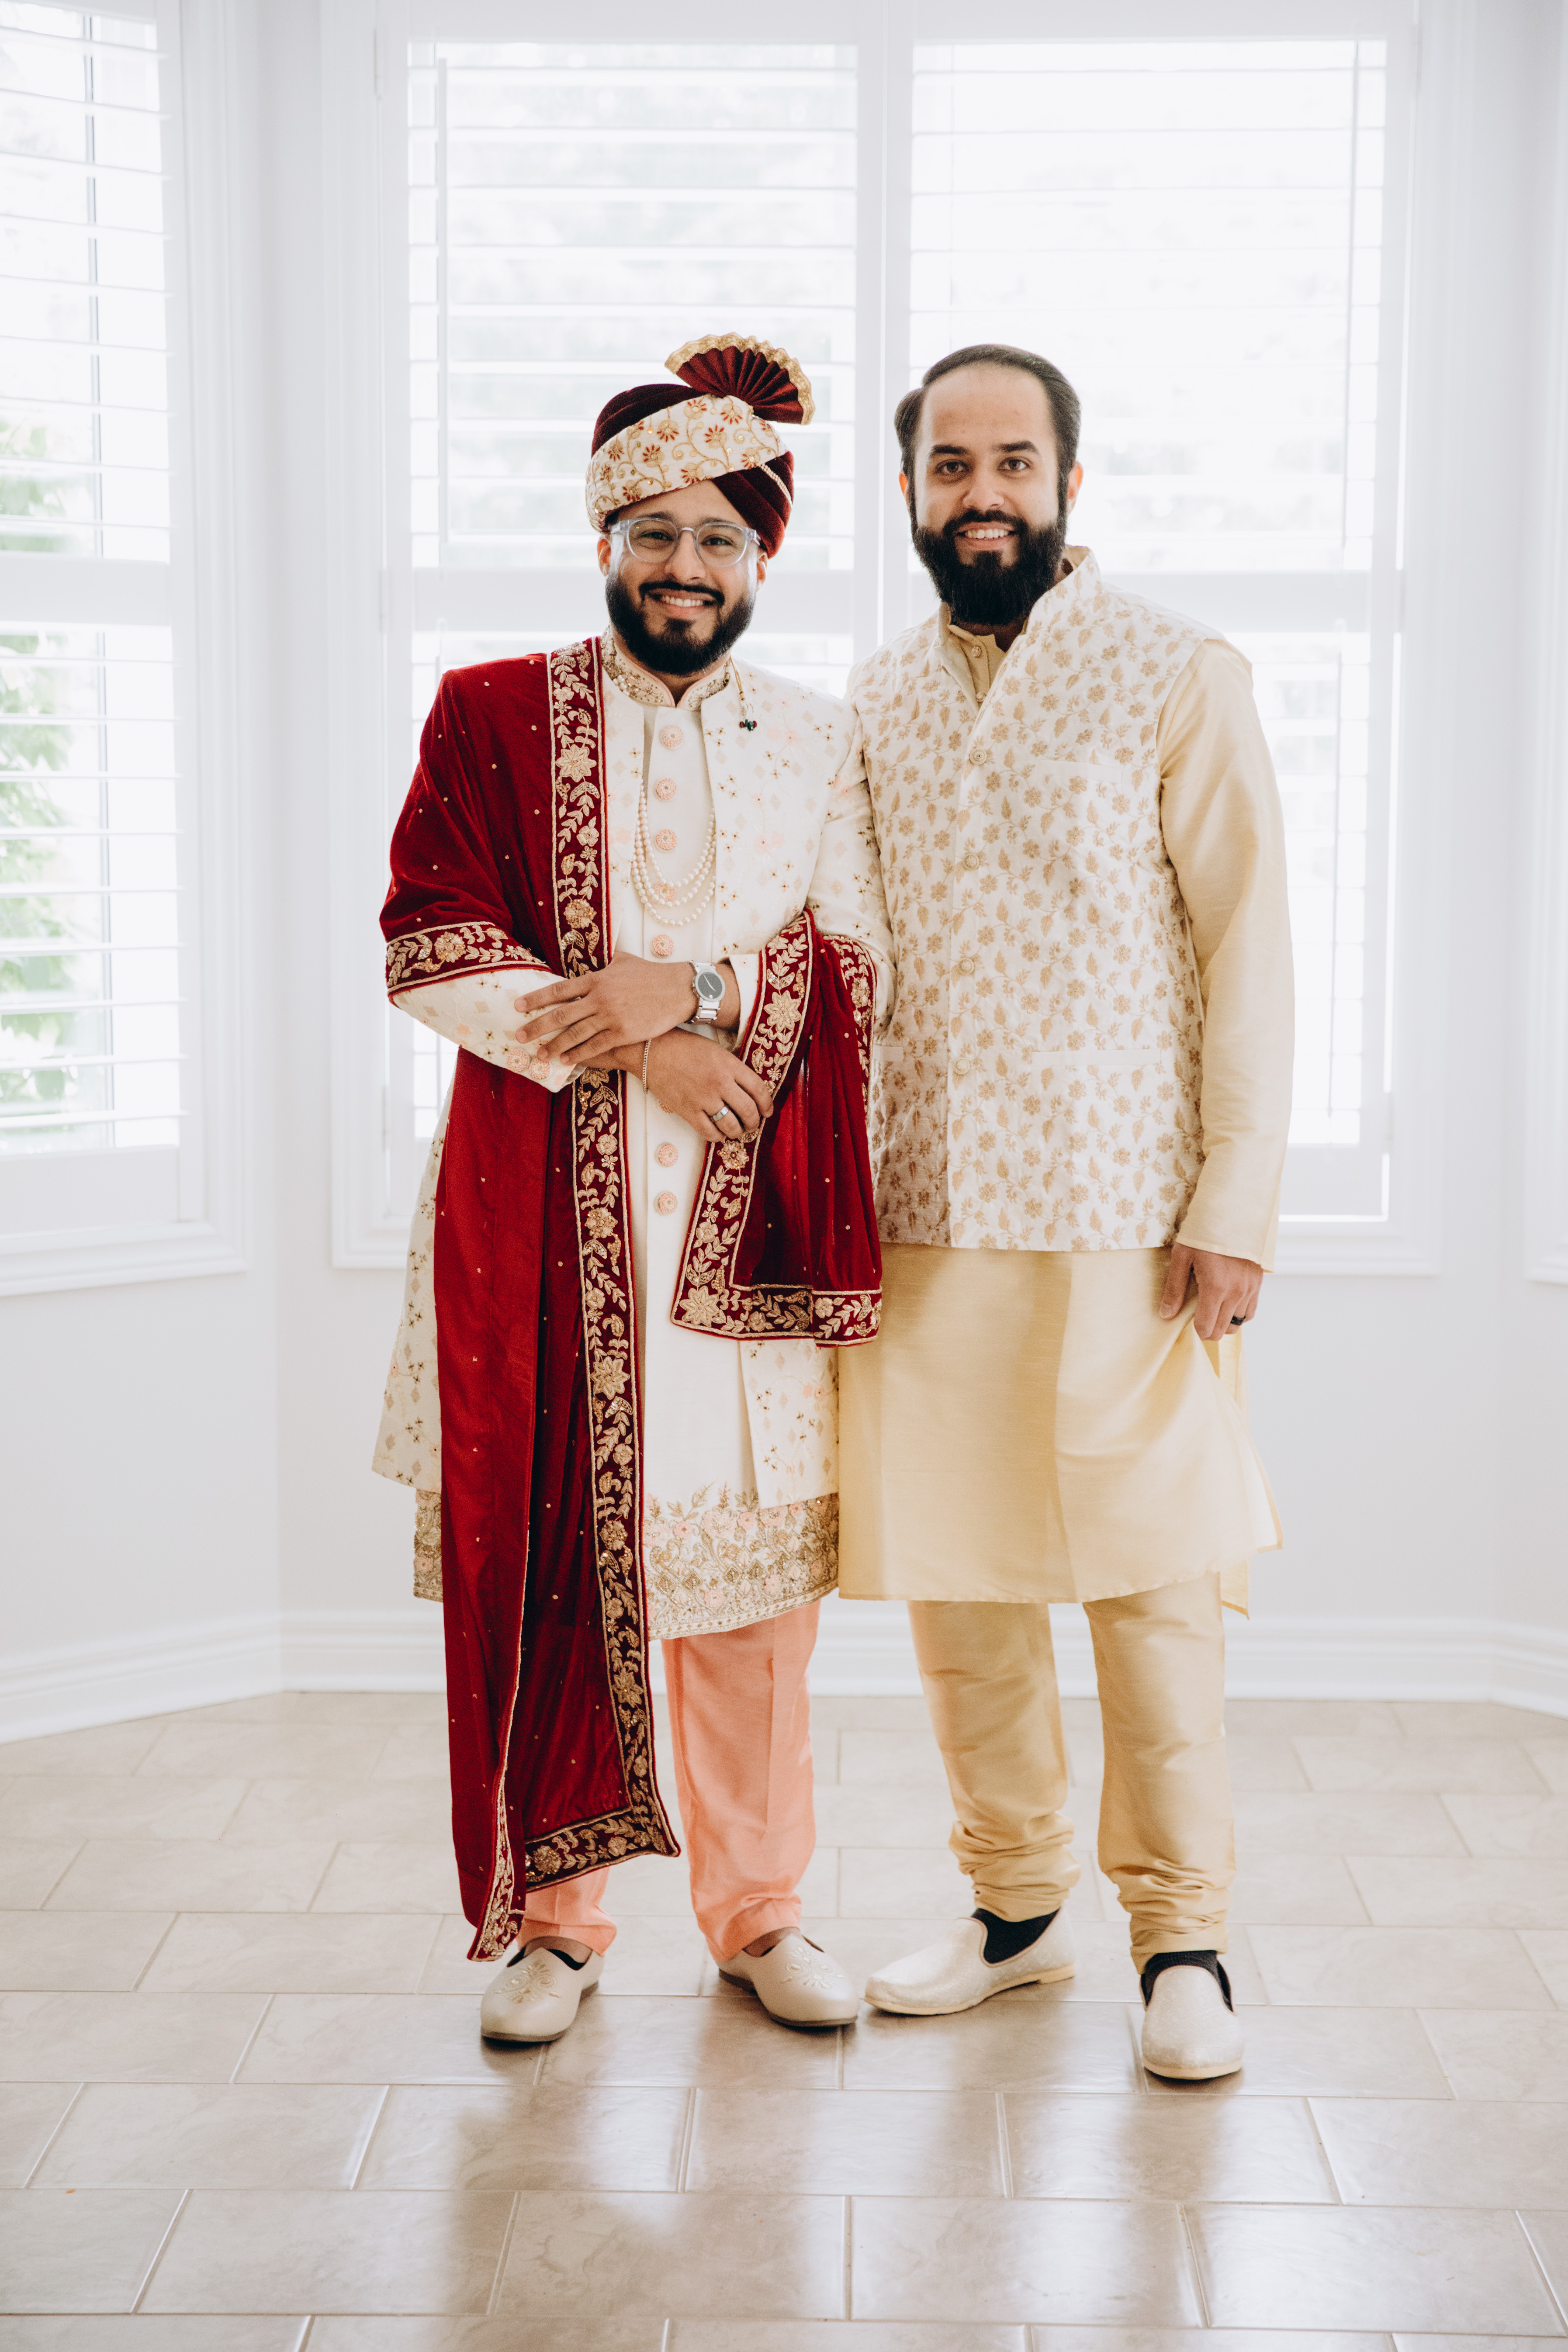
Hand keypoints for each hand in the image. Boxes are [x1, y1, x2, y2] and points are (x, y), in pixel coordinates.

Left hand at [514, 948, 727, 1064]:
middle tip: (519, 1036)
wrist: (678, 989)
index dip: (536, 999)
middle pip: (560, 1014)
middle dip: (537, 1026)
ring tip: (539, 1054)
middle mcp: (599, 998)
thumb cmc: (652, 974)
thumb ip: (605, 961)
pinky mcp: (623, 1033)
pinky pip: (594, 1047)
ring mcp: (610, 1017)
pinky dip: (578, 1054)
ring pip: (574, 1034)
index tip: (518, 1006)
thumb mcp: (624, 960)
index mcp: (596, 979)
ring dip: (554, 1045)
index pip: (559, 990)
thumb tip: (597, 953)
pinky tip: (566, 1061)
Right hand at [644, 1030, 772, 1145]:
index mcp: (730, 1065)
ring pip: (731, 1125)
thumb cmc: (685, 1047)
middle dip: (754, 1121)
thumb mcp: (717, 1051)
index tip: (768, 1111)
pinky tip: (719, 1134)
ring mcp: (703, 1099)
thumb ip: (734, 1069)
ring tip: (737, 1130)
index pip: (759, 1090)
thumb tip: (749, 1090)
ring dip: (738, 1132)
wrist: (653, 1050)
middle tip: (753, 1124)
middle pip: (748, 1110)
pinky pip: (709, 1132)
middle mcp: (720, 1083)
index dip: (767, 1104)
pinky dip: (718, 1137)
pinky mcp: (687, 1111)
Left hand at [1158, 1242, 1263, 1341]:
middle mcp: (1236, 1292)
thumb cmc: (1203, 1233)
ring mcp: (1250, 1288)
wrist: (1232, 1212)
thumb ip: (1174, 1289)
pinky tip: (1227, 1301)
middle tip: (1199, 1314)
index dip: (1196, 1329)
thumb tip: (1166, 1315)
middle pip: (1222, 1330)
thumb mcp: (1182, 1257)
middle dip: (1208, 1328)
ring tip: (1213, 1306)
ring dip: (1224, 1321)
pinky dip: (1239, 1312)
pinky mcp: (1258, 1283)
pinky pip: (1250, 1311)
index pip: (1207, 1328)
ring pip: (1238, 1323)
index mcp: (1215, 1288)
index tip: (1189, 1319)